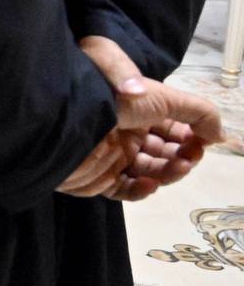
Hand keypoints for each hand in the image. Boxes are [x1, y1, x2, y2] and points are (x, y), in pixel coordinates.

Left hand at [59, 36, 217, 200]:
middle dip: (183, 157)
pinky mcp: (98, 178)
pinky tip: (148, 183)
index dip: (192, 137)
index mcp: (140, 111)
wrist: (66, 117)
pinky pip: (125, 190)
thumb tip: (220, 134)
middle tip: (189, 157)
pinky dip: (141, 190)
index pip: (174, 129)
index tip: (204, 141)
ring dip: (168, 172)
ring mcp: (113, 156)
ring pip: (151, 172)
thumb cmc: (116, 98)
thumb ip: (198, 112)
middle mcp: (127, 133)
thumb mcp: (163, 95)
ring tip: (176, 167)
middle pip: (164, 153)